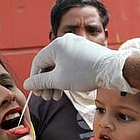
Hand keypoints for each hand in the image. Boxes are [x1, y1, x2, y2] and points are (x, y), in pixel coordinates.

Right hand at [24, 33, 138, 99]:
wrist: (111, 69)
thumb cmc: (85, 72)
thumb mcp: (58, 80)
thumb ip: (40, 82)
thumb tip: (27, 84)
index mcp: (56, 45)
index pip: (38, 63)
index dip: (35, 79)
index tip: (36, 92)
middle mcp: (65, 42)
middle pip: (48, 65)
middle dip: (46, 83)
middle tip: (47, 97)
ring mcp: (75, 46)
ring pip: (59, 66)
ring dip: (56, 83)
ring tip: (57, 96)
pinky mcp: (84, 52)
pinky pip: (69, 64)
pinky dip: (65, 76)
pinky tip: (66, 88)